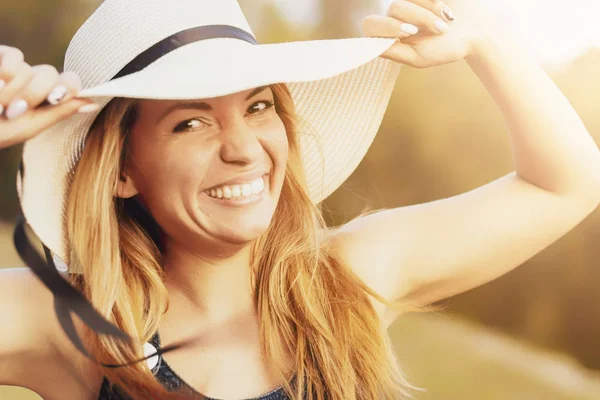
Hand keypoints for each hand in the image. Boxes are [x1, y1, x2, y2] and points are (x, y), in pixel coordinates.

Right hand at [0, 45, 98, 148]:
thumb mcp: (29, 126)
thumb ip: (60, 112)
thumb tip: (92, 102)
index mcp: (46, 97)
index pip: (69, 82)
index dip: (68, 87)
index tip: (57, 98)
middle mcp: (32, 80)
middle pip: (49, 74)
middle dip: (33, 94)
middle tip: (15, 110)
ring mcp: (14, 69)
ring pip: (29, 67)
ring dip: (14, 89)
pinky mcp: (0, 57)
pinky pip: (14, 56)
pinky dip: (5, 73)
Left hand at [362, 0, 490, 67]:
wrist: (472, 34)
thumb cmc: (442, 49)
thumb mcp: (417, 58)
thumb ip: (393, 52)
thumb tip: (370, 46)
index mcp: (389, 34)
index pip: (370, 24)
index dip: (388, 26)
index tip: (411, 32)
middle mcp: (395, 15)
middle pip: (394, 8)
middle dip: (418, 18)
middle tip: (437, 30)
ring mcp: (409, 1)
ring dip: (430, 12)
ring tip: (444, 24)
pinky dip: (435, 2)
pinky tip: (446, 11)